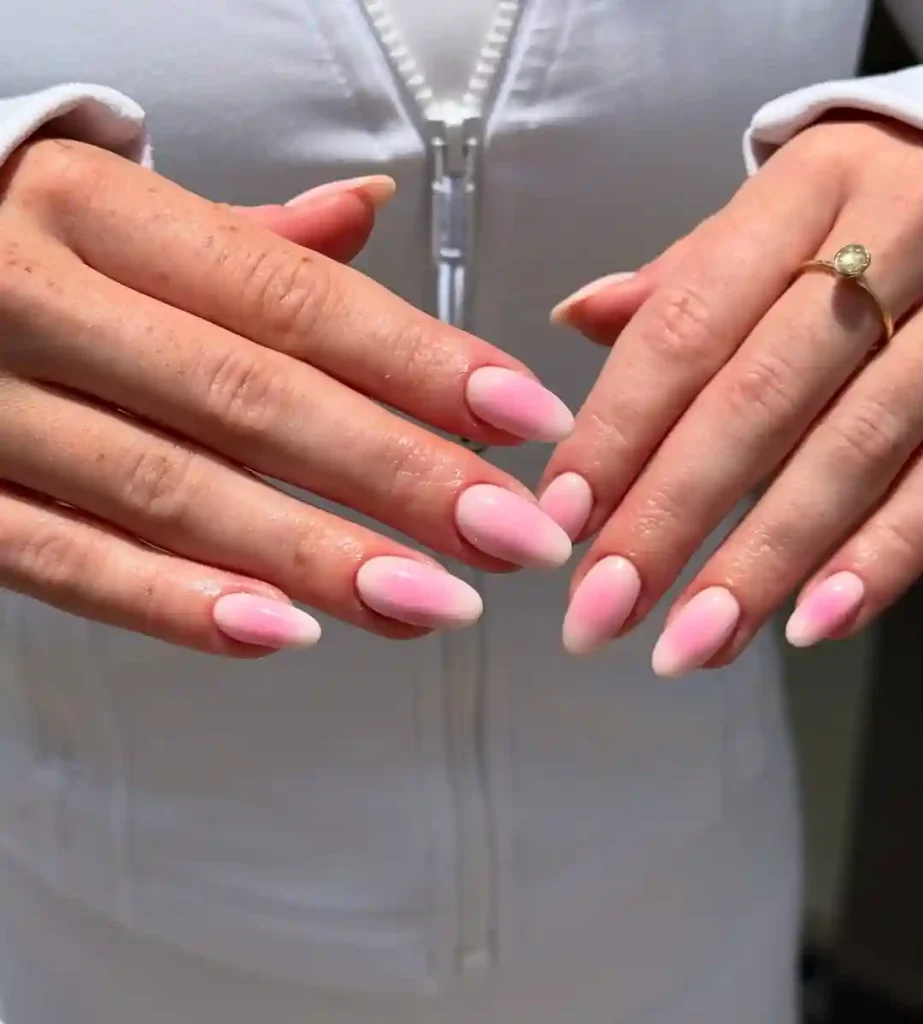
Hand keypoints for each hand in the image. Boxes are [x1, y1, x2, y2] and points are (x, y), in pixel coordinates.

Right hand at [0, 139, 571, 654]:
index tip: (524, 418)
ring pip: (172, 493)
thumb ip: (244, 240)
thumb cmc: (23, 251)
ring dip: (317, 559)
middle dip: (400, 475)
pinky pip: (67, 563)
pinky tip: (285, 632)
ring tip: (433, 601)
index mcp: (96, 213)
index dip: (421, 362)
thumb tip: (368, 212)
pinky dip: (177, 604)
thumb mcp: (119, 217)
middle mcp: (37, 299)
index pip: (291, 298)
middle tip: (510, 534)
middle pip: (253, 400)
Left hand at [542, 116, 922, 673]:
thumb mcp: (772, 214)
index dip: (620, 427)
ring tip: (691, 644)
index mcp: (804, 194)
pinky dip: (879, 560)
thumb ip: (677, 280)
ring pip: (852, 453)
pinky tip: (812, 624)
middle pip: (759, 399)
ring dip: (765, 562)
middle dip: (673, 515)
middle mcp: (889, 244)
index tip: (564, 518)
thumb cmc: (859, 210)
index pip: (687, 325)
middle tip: (604, 609)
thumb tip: (575, 317)